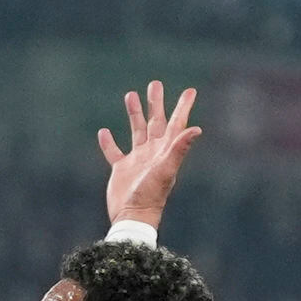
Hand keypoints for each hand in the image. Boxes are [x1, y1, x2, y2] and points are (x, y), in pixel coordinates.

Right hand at [99, 81, 200, 227]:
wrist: (132, 216)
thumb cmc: (151, 195)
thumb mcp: (166, 169)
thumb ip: (180, 148)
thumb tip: (196, 129)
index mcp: (165, 150)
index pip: (176, 123)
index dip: (183, 107)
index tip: (190, 91)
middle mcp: (153, 152)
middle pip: (156, 122)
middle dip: (156, 103)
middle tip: (155, 84)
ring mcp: (137, 160)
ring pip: (136, 131)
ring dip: (135, 114)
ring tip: (130, 95)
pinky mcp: (121, 170)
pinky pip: (114, 152)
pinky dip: (109, 142)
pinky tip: (104, 132)